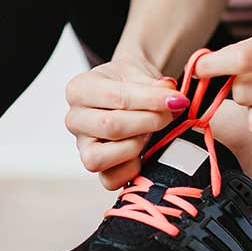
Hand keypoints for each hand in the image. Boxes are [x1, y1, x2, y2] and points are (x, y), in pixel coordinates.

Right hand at [65, 59, 188, 188]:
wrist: (126, 88)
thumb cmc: (129, 81)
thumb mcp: (140, 71)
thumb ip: (154, 85)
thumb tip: (171, 97)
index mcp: (79, 90)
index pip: (115, 97)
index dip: (150, 100)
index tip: (176, 99)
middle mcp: (75, 119)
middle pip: (109, 127)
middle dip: (148, 122)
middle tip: (170, 114)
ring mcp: (83, 146)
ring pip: (100, 158)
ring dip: (135, 146)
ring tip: (151, 132)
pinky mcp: (96, 166)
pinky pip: (110, 179)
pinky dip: (131, 169)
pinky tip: (144, 151)